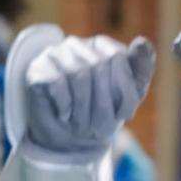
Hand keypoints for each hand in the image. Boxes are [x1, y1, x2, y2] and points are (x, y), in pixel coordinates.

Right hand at [22, 35, 155, 158]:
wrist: (65, 138)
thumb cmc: (99, 113)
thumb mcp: (127, 97)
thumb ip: (140, 70)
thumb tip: (142, 42)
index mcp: (102, 46)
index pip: (118, 57)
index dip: (123, 91)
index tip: (122, 114)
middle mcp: (78, 45)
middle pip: (99, 67)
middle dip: (103, 105)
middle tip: (99, 128)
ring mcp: (55, 54)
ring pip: (79, 75)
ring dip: (83, 109)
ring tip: (82, 124)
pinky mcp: (38, 69)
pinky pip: (57, 82)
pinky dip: (65, 105)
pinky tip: (65, 115)